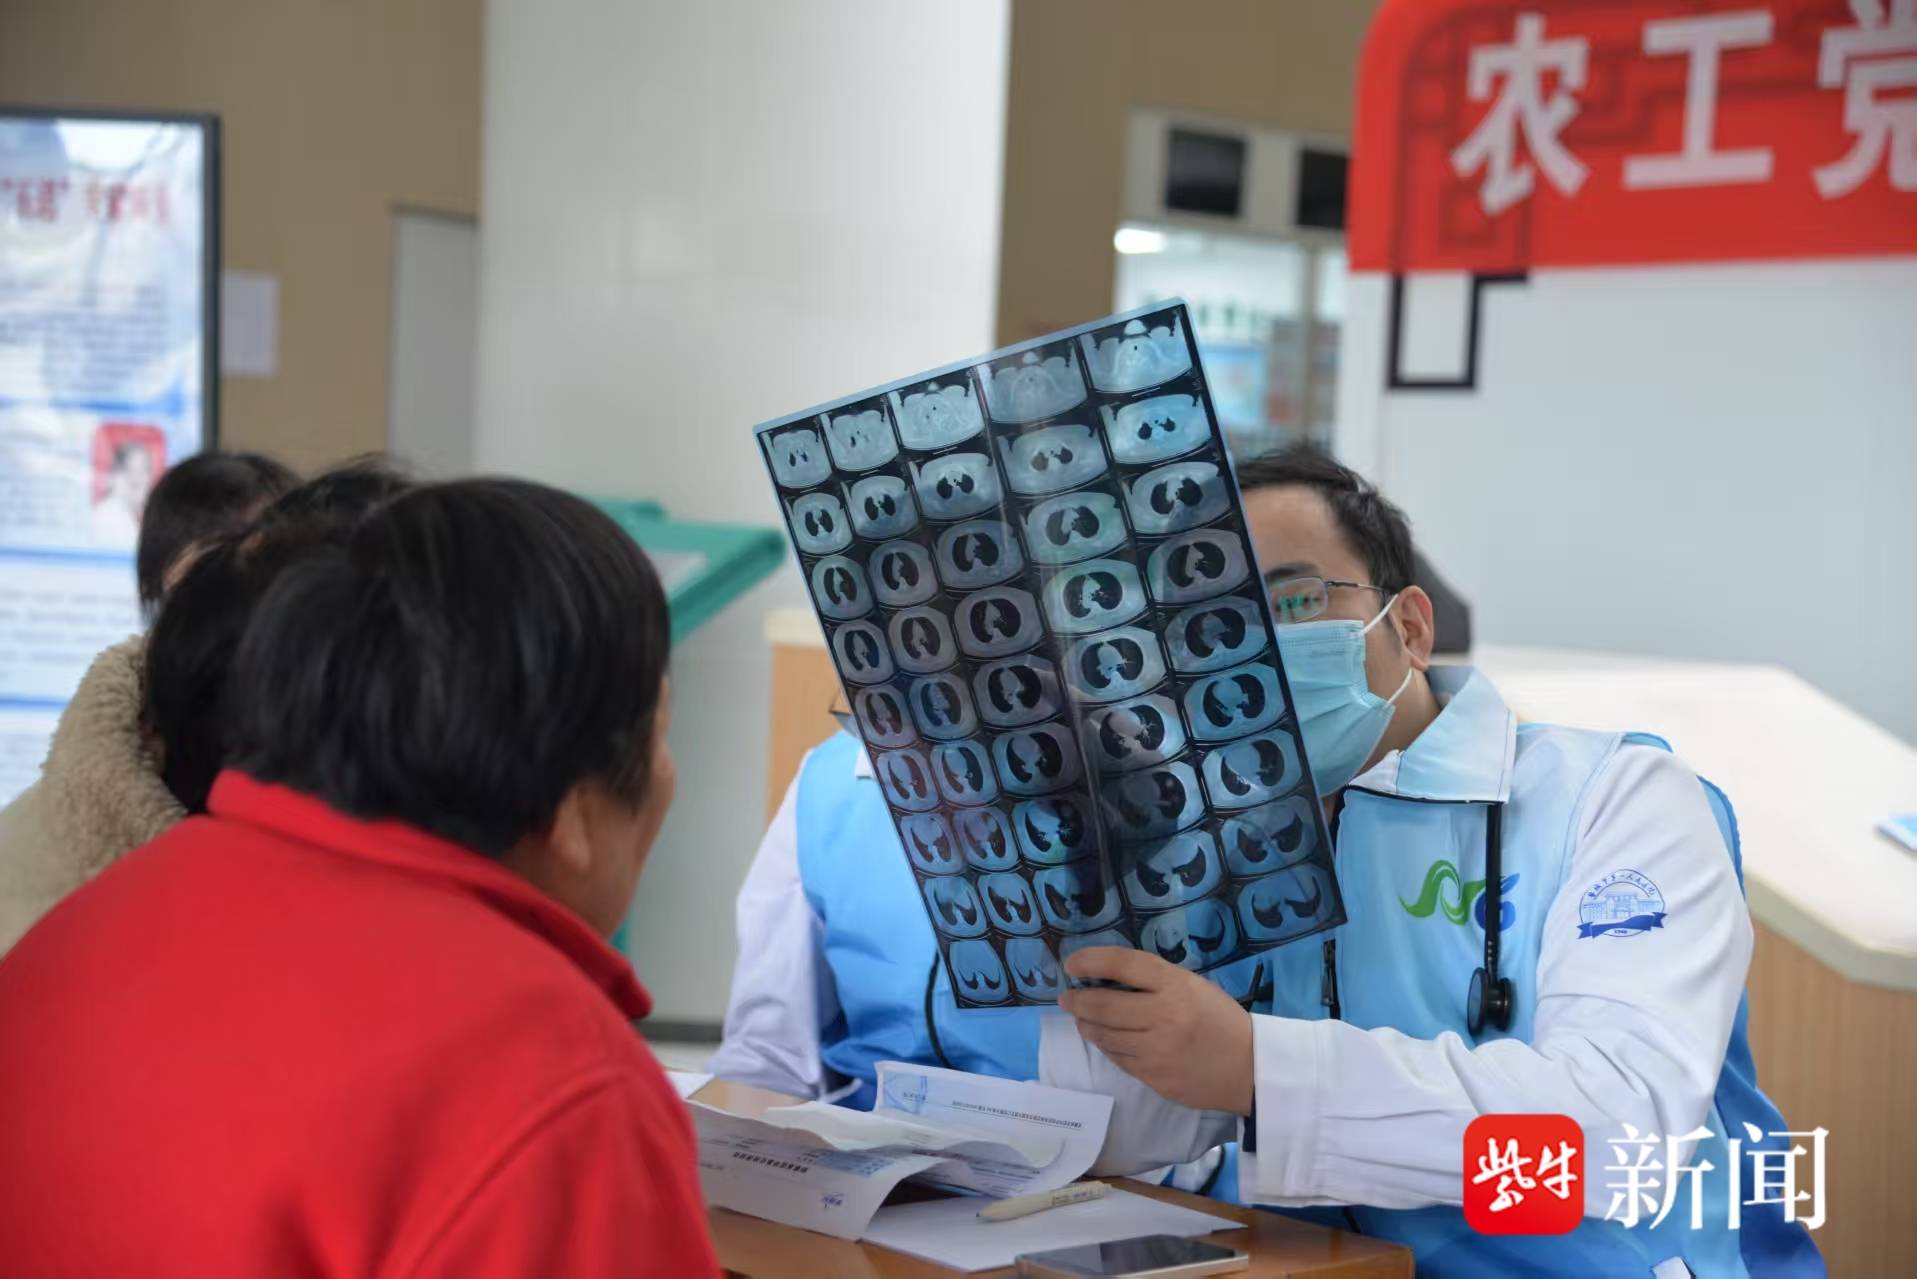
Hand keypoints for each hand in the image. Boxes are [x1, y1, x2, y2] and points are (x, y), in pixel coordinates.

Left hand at [1058, 947, 1254, 1115]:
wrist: (1249, 1068)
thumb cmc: (1220, 1019)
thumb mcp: (1193, 986)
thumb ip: (1154, 981)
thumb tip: (1107, 978)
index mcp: (1175, 986)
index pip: (1122, 964)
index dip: (1090, 960)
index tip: (1071, 964)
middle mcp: (1163, 1016)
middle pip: (1103, 1005)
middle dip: (1077, 1001)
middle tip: (1067, 998)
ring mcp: (1156, 1051)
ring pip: (1104, 1036)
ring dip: (1087, 1025)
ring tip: (1083, 1019)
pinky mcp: (1153, 1077)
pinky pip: (1118, 1059)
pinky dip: (1107, 1047)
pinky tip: (1106, 1039)